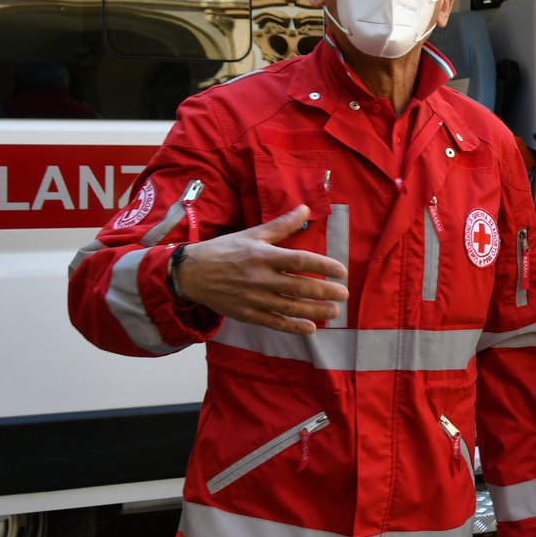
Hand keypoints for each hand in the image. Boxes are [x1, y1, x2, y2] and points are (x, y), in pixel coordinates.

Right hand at [172, 206, 347, 332]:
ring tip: (334, 312)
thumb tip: (305, 208)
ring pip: (289, 307)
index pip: (299, 261)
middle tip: (344, 294)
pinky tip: (310, 328)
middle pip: (299, 286)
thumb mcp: (252, 234)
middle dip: (325, 291)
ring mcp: (253, 298)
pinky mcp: (247, 314)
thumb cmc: (224, 250)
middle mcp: (260, 278)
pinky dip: (292, 326)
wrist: (191, 273)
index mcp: (263, 255)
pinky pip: (273, 322)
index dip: (323, 266)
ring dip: (315, 311)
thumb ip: (281, 225)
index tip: (341, 271)